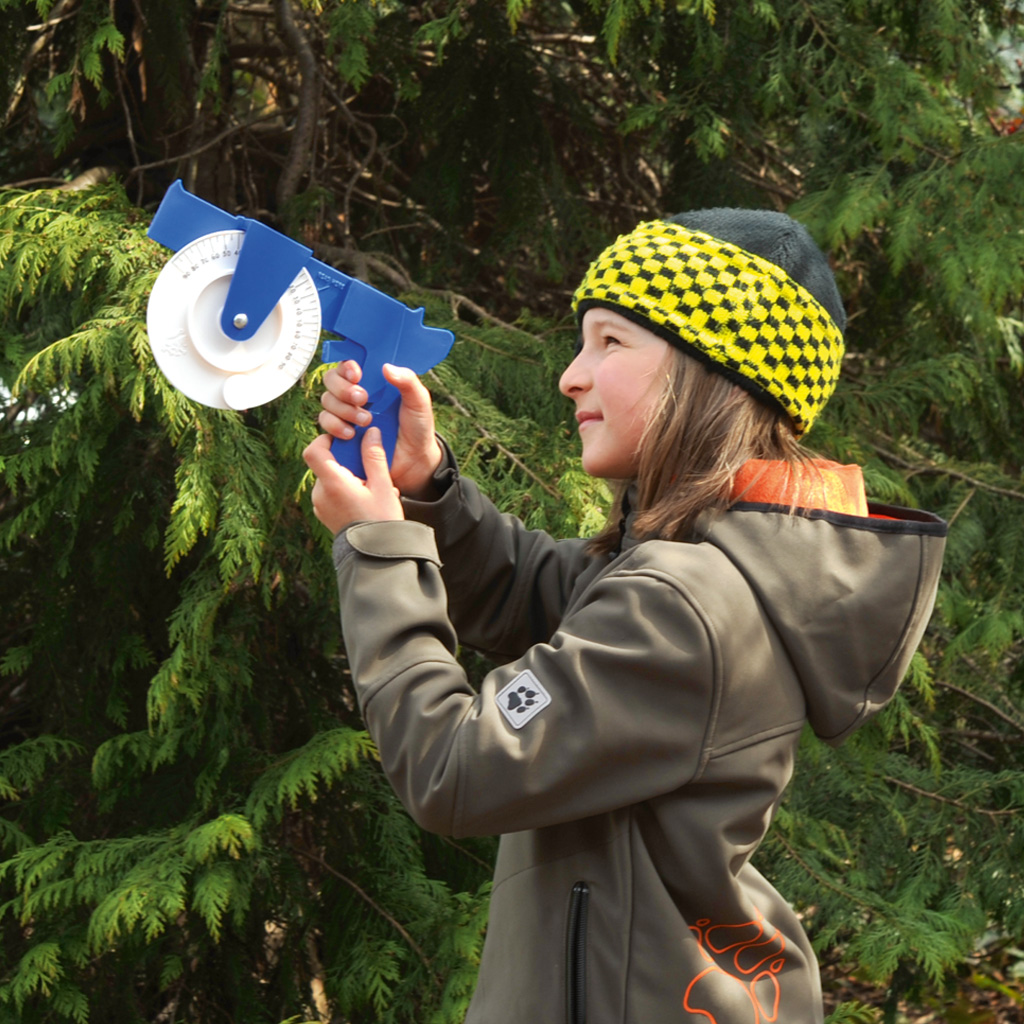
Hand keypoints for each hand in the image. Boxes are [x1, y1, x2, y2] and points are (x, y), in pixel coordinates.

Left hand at [303, 427, 404, 534]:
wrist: (375, 556)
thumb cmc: (381, 521)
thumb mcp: (382, 486)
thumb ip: (374, 456)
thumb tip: (370, 432)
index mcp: (332, 484)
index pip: (314, 451)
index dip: (325, 440)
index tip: (344, 439)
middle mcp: (320, 494)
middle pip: (326, 464)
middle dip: (347, 461)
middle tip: (370, 469)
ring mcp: (320, 506)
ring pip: (330, 479)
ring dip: (349, 477)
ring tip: (373, 489)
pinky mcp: (324, 515)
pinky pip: (331, 494)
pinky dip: (345, 490)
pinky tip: (366, 500)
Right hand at [319, 360, 442, 498]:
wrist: (414, 459)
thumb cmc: (416, 427)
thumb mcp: (419, 401)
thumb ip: (408, 381)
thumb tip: (387, 367)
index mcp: (373, 382)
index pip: (349, 365)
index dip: (347, 367)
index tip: (357, 375)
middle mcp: (355, 395)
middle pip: (331, 381)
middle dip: (343, 389)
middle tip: (363, 399)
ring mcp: (346, 414)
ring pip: (327, 402)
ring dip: (343, 409)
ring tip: (366, 421)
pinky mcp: (340, 433)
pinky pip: (325, 424)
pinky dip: (335, 427)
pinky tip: (352, 434)